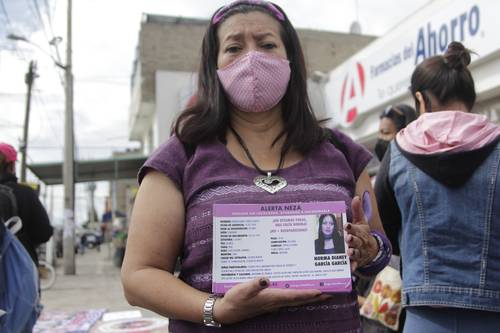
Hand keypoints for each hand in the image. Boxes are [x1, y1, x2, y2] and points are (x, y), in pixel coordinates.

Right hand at [213, 277, 330, 324]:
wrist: (227, 311)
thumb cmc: (235, 299)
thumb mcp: (243, 289)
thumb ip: (255, 284)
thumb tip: (266, 278)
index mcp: (272, 297)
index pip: (294, 295)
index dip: (308, 293)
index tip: (321, 290)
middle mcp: (276, 302)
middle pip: (300, 299)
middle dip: (315, 296)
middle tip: (330, 293)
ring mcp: (273, 303)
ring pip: (296, 300)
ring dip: (308, 297)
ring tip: (320, 293)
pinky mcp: (269, 302)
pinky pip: (288, 299)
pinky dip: (298, 295)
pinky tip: (298, 292)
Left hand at [344, 196, 378, 271]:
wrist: (371, 249)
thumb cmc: (362, 233)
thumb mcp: (361, 221)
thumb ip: (357, 210)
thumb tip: (357, 196)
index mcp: (360, 232)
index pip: (356, 229)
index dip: (351, 227)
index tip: (346, 225)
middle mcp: (361, 242)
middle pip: (357, 241)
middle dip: (353, 240)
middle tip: (347, 238)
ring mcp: (360, 252)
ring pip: (357, 252)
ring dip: (353, 252)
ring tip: (349, 252)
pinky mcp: (357, 261)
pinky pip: (355, 264)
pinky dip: (353, 266)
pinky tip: (350, 268)